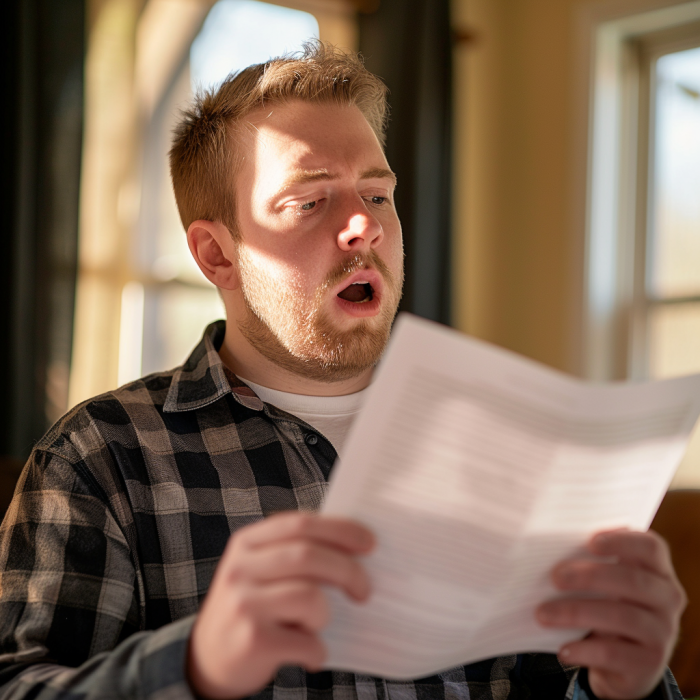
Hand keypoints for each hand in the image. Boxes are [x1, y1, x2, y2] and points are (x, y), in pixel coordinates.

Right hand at [187, 512, 373, 698]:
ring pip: (310, 597)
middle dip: (348, 571)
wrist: (206, 659)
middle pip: (308, 556)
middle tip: (364, 590)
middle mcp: (241, 568)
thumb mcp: (260, 570)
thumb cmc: (250, 608)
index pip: (300, 524)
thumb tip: (355, 548)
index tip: (369, 542)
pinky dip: (318, 650)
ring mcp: (243, 603)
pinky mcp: (251, 640)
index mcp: (247, 542)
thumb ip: (293, 552)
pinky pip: (307, 640)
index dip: (340, 530)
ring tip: (315, 627)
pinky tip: (309, 654)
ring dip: (325, 615)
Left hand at [536, 529, 685, 699]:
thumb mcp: (604, 583)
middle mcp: (667, 599)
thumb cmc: (606, 605)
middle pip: (632, 580)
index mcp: (657, 570)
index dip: (622, 541)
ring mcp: (662, 633)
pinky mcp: (649, 664)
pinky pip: (614, 654)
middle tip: (555, 577)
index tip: (591, 541)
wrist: (622, 663)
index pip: (650, 547)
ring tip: (544, 613)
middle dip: (590, 576)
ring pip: (622, 617)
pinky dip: (584, 650)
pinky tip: (563, 649)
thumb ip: (588, 561)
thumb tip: (546, 546)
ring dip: (576, 612)